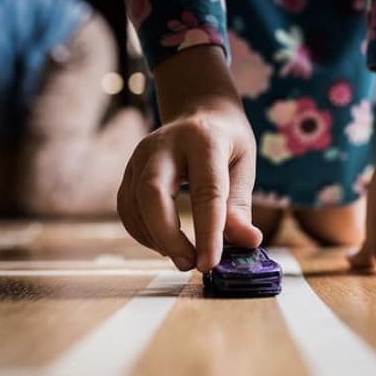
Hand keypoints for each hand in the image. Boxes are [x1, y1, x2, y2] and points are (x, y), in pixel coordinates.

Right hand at [117, 46, 261, 271]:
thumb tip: (248, 243)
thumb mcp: (244, 164)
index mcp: (204, 140)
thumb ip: (240, 205)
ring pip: (134, 203)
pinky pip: (126, 208)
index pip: (205, 190)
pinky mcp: (127, 170)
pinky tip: (165, 244)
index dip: (208, 231)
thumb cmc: (227, 141)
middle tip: (189, 264)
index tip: (211, 263)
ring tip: (183, 257)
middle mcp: (164, 145)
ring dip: (155, 238)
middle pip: (152, 193)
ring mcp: (140, 155)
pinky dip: (143, 233)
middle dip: (167, 235)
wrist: (199, 111)